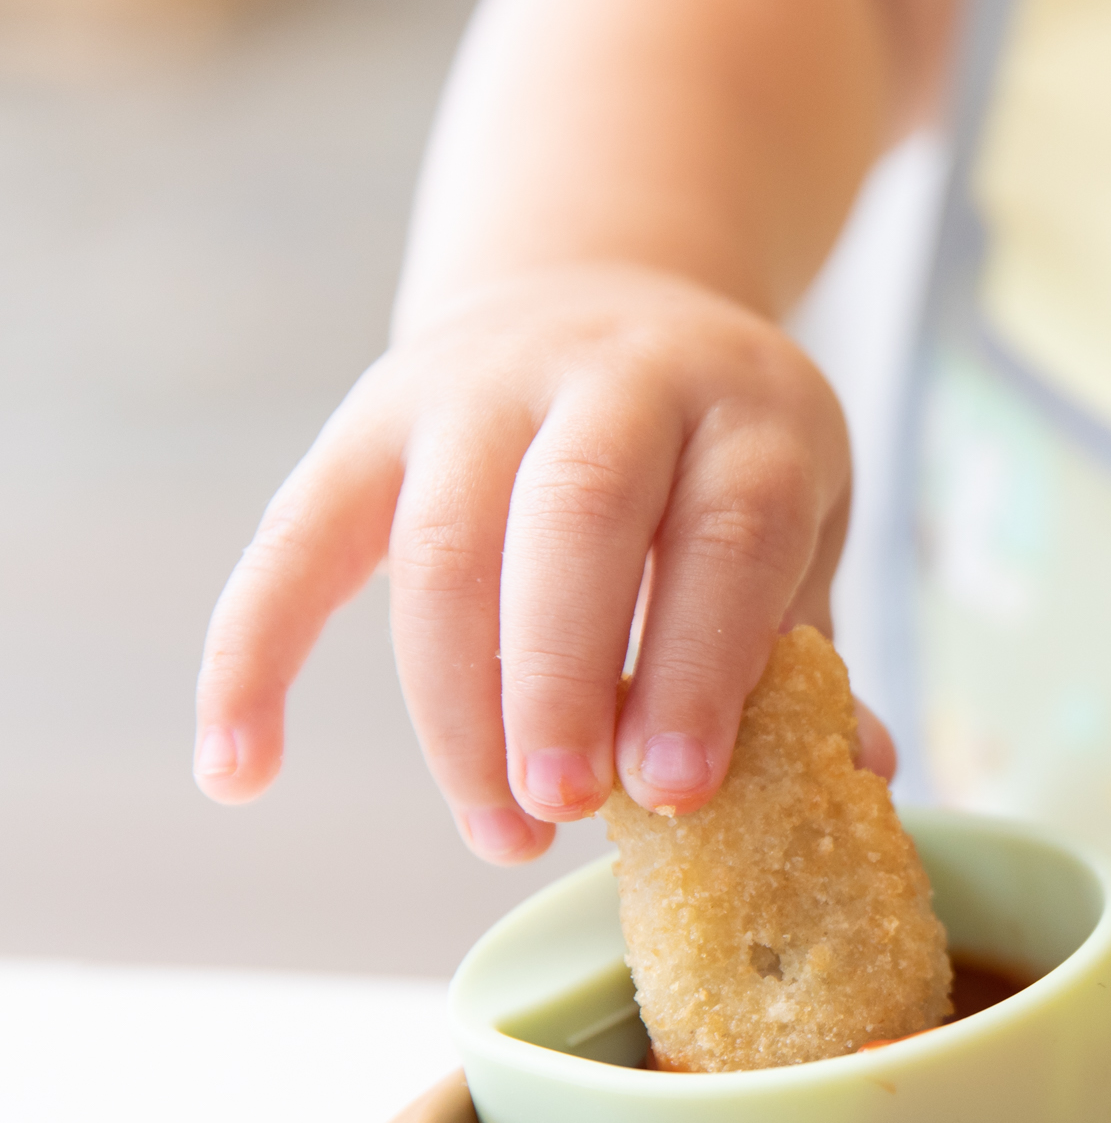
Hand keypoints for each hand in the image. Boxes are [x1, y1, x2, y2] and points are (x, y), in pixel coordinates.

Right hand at [194, 262, 888, 861]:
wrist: (609, 294)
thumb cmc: (716, 456)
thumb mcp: (793, 515)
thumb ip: (803, 640)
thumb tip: (862, 776)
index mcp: (746, 409)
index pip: (727, 528)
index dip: (702, 662)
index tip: (677, 791)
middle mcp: (616, 375)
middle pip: (575, 518)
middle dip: (561, 678)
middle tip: (564, 811)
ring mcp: (482, 385)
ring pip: (443, 538)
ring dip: (455, 702)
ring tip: (499, 828)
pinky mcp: (374, 417)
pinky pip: (295, 536)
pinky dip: (254, 652)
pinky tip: (238, 769)